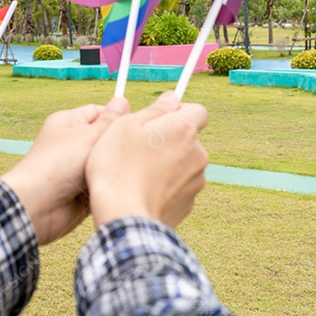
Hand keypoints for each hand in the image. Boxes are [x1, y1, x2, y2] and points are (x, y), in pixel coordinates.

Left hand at [0, 100, 126, 245]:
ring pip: (104, 164)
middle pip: (104, 140)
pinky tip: (116, 188)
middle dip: (117, 147)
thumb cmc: (56, 165)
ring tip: (122, 172)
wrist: (37, 206)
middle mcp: (70, 144)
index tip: (135, 126)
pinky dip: (106, 187)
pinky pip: (101, 184)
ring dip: (111, 169)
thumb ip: (109, 121)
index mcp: (68, 123)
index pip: (98, 112)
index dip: (117, 118)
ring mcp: (74, 168)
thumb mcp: (88, 136)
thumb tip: (122, 101)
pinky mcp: (79, 190)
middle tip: (133, 151)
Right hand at [86, 92, 208, 228]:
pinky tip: (142, 191)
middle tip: (138, 147)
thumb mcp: (125, 126)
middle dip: (168, 139)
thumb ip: (154, 109)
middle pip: (188, 138)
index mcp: (184, 129)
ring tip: (137, 172)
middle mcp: (198, 154)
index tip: (158, 119)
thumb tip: (172, 98)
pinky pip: (178, 186)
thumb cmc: (118, 166)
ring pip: (184, 163)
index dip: (178, 112)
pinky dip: (164, 186)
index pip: (198, 110)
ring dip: (167, 163)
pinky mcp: (188, 204)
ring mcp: (196, 181)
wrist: (124, 217)